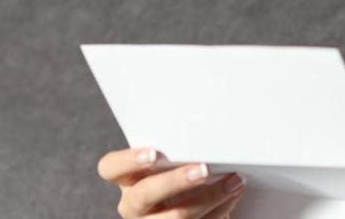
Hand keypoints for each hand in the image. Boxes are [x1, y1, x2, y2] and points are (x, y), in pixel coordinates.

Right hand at [98, 147, 245, 218]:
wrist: (192, 204)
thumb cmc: (182, 171)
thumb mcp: (173, 162)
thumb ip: (178, 151)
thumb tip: (207, 134)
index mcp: (128, 178)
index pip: (110, 168)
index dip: (127, 161)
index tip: (153, 153)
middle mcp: (134, 204)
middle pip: (143, 195)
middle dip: (175, 181)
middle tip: (203, 170)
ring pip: (175, 217)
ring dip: (210, 198)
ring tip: (233, 182)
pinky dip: (220, 210)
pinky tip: (233, 196)